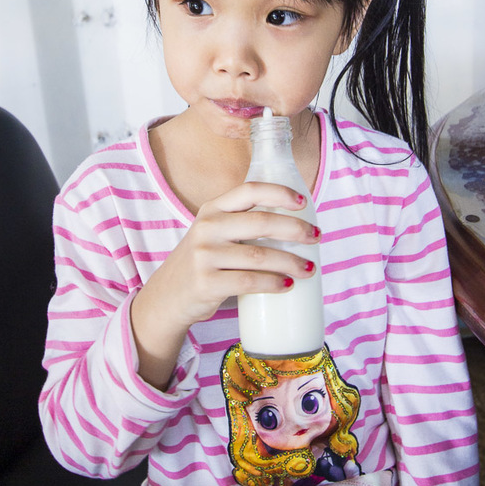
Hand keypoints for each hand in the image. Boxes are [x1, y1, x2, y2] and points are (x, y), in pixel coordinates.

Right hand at [130, 182, 319, 388]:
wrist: (168, 295)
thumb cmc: (205, 260)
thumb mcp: (214, 231)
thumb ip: (242, 221)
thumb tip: (297, 223)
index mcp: (213, 208)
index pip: (249, 190)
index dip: (279, 193)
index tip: (303, 201)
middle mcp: (207, 227)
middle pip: (261, 222)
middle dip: (295, 229)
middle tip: (316, 237)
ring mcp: (205, 255)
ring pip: (259, 256)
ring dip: (291, 262)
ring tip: (310, 269)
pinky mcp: (207, 283)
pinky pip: (249, 281)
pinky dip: (273, 284)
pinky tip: (287, 285)